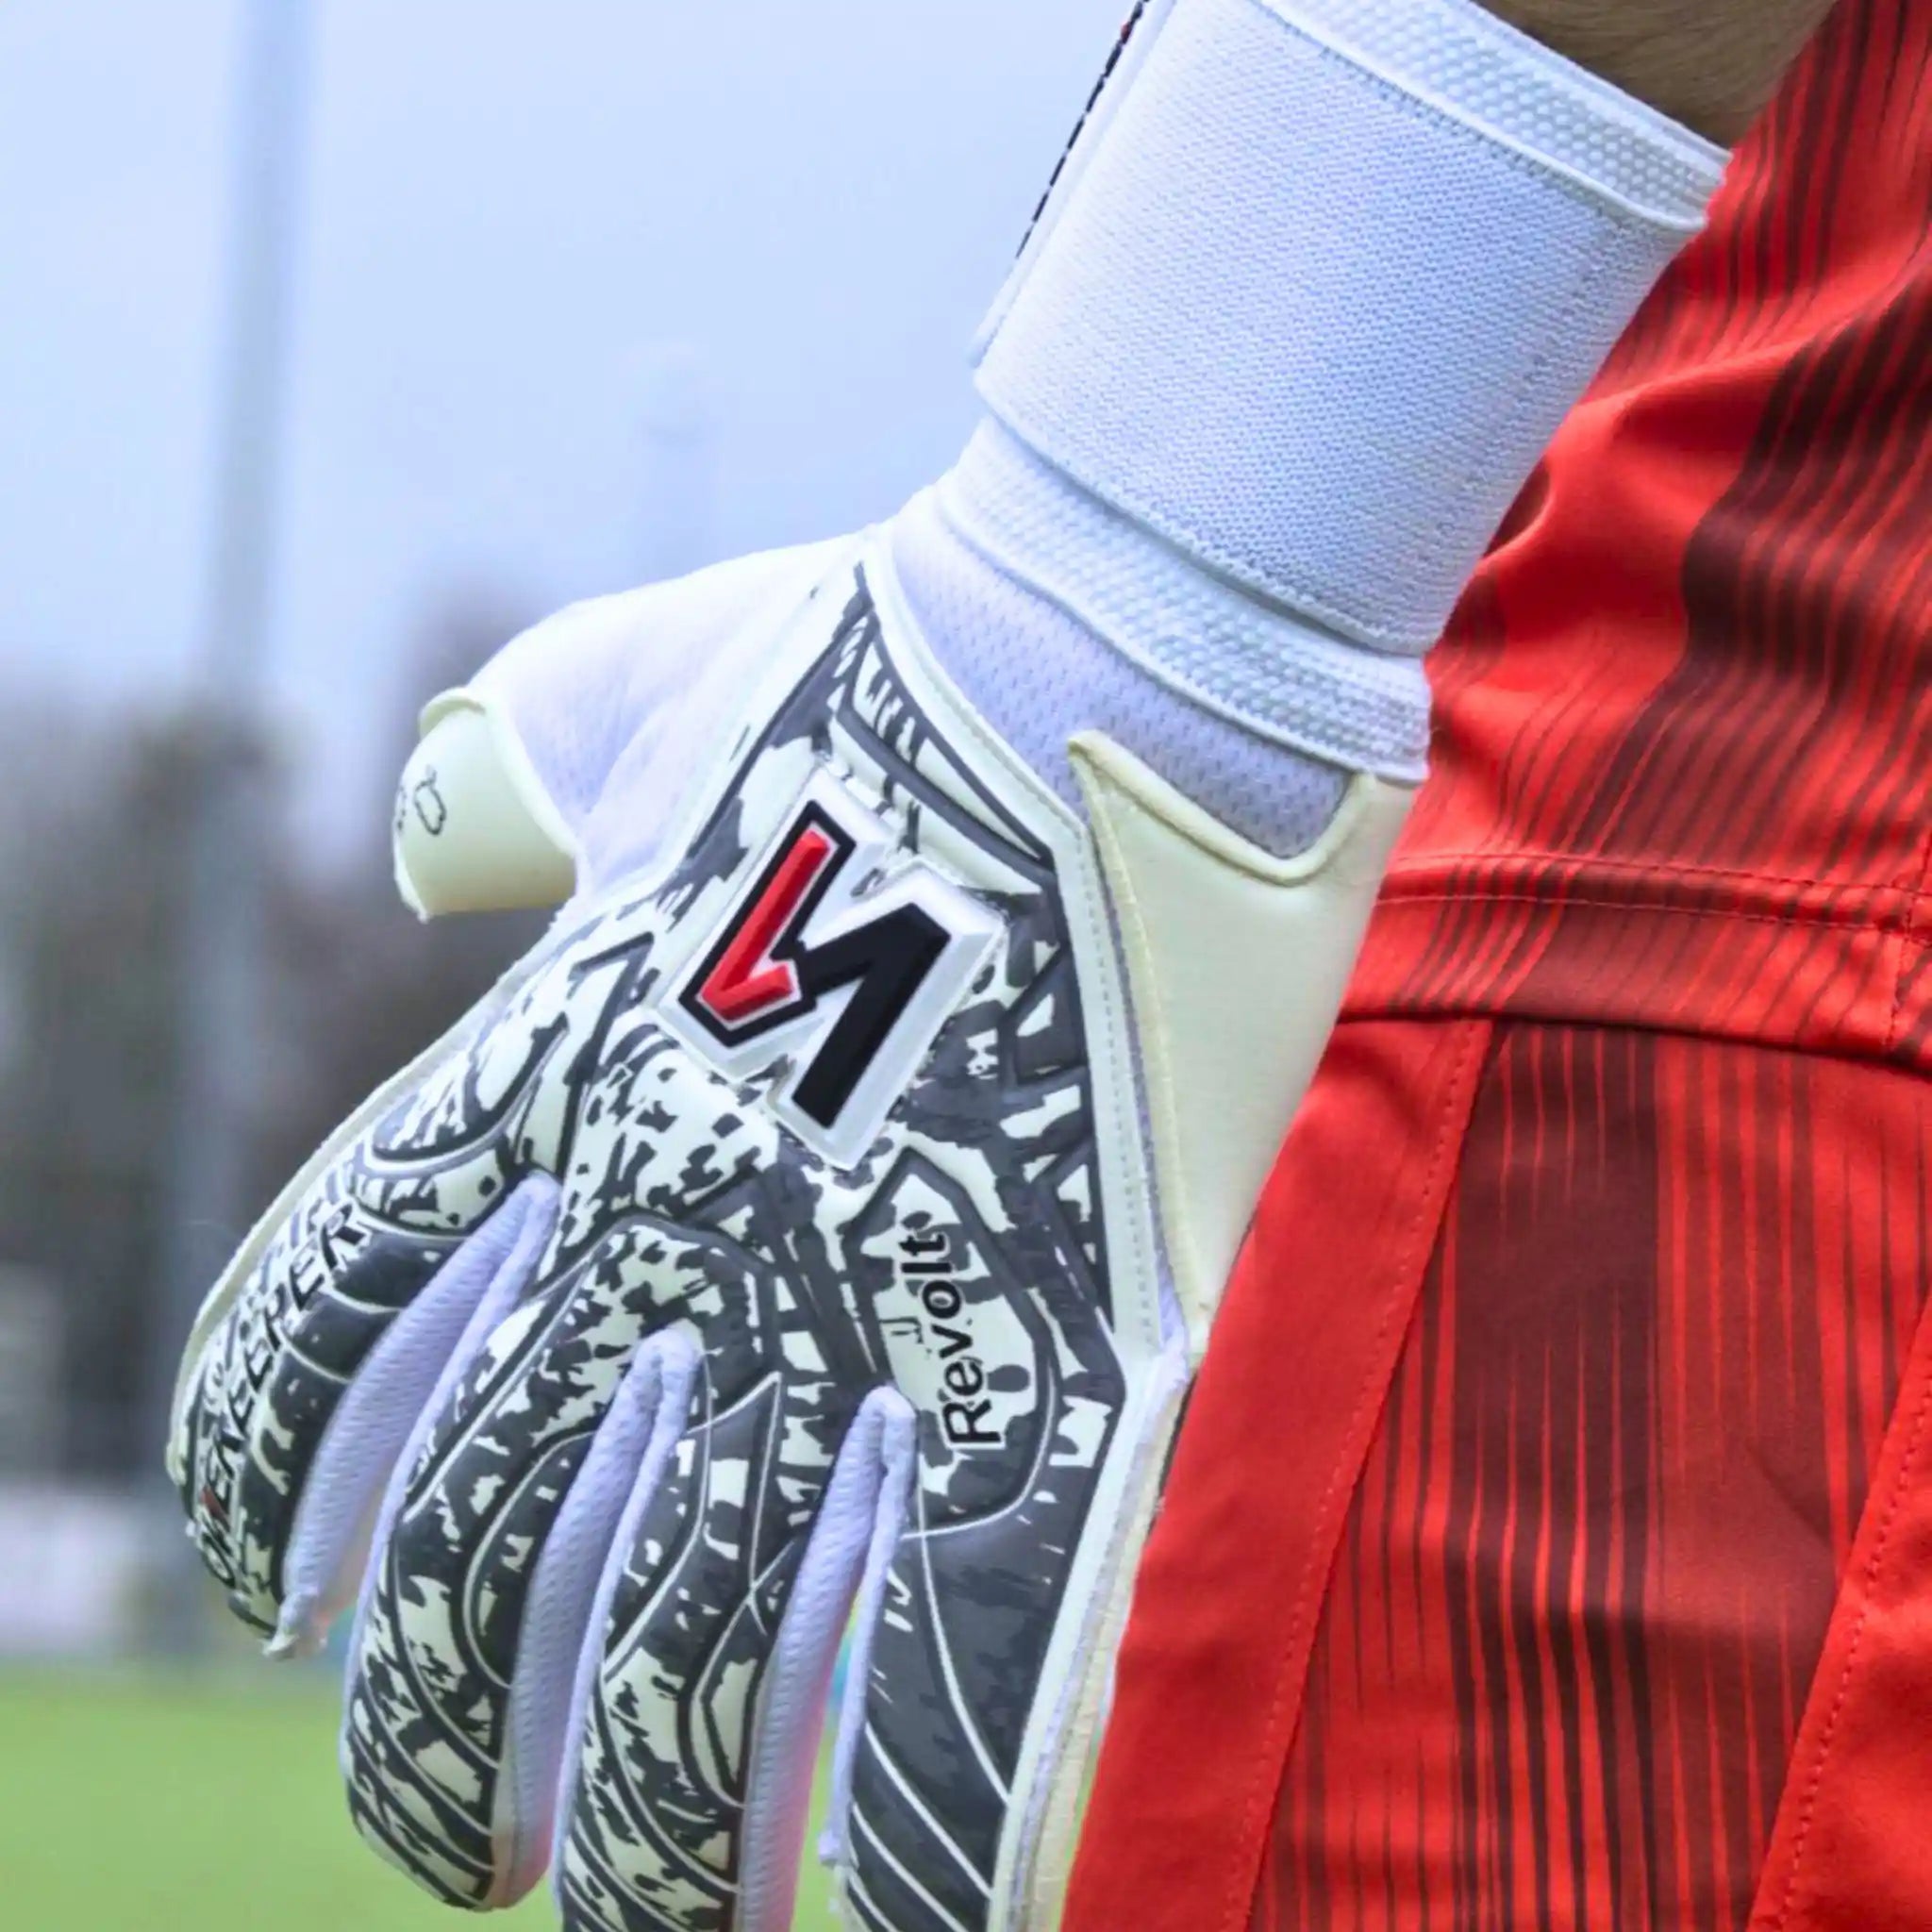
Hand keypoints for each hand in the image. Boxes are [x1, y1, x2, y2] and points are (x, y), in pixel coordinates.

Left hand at [168, 522, 1405, 1930]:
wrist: (1105, 643)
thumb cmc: (879, 646)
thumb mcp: (631, 680)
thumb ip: (511, 772)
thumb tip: (435, 839)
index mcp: (548, 1073)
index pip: (324, 1338)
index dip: (283, 1489)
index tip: (292, 1588)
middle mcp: (664, 1220)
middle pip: (480, 1552)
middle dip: (439, 1735)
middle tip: (450, 1840)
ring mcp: (852, 1298)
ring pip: (683, 1640)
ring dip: (635, 1816)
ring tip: (616, 1905)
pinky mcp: (1049, 1339)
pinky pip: (953, 1638)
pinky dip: (910, 1801)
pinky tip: (872, 1905)